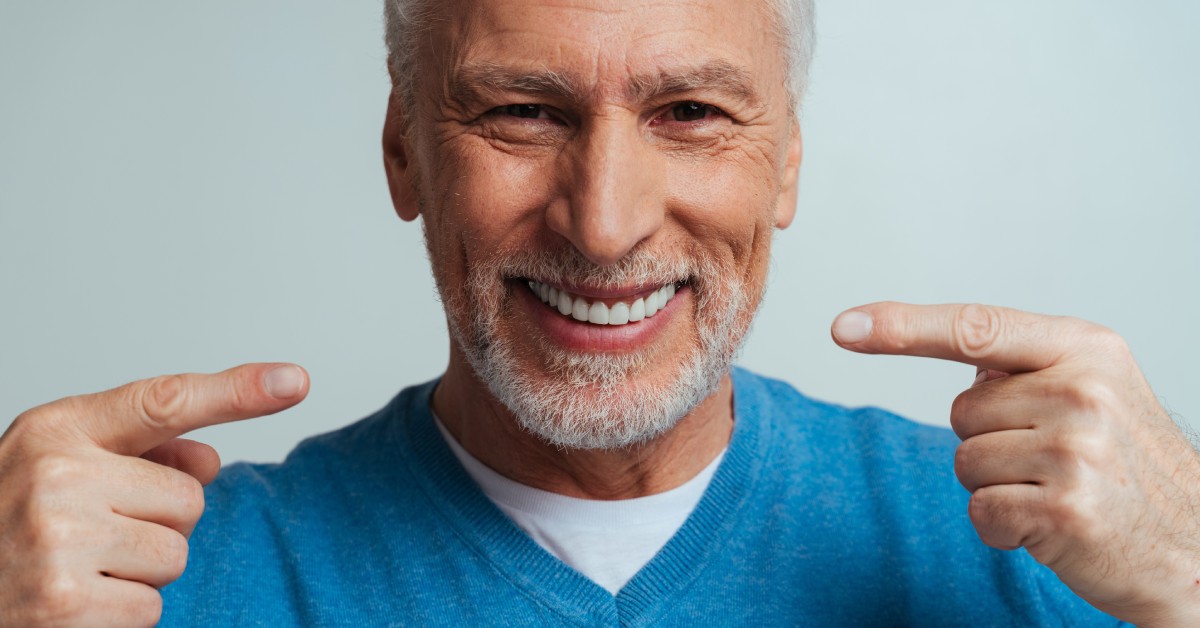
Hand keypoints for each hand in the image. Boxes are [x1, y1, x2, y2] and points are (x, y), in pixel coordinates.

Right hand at [0, 363, 308, 626]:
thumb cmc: (8, 521)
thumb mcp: (60, 465)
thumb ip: (138, 452)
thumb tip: (211, 460)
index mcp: (58, 431)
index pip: (166, 401)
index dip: (238, 391)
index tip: (295, 381)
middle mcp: (56, 477)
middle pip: (189, 500)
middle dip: (155, 524)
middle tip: (92, 535)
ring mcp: (59, 541)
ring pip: (175, 556)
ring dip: (139, 572)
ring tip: (78, 568)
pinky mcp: (67, 603)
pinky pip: (150, 607)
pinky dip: (120, 615)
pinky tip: (72, 602)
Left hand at [832, 303, 1199, 626]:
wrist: (1197, 548)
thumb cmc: (1129, 467)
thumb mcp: (1095, 389)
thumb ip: (1025, 367)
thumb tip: (955, 363)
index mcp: (1086, 348)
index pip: (974, 328)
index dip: (903, 327)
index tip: (844, 327)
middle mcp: (1083, 390)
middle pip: (961, 411)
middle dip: (989, 442)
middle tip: (1051, 462)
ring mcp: (1077, 450)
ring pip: (965, 462)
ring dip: (997, 487)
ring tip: (1057, 491)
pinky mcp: (1065, 508)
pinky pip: (980, 511)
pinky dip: (1003, 528)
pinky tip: (1050, 527)